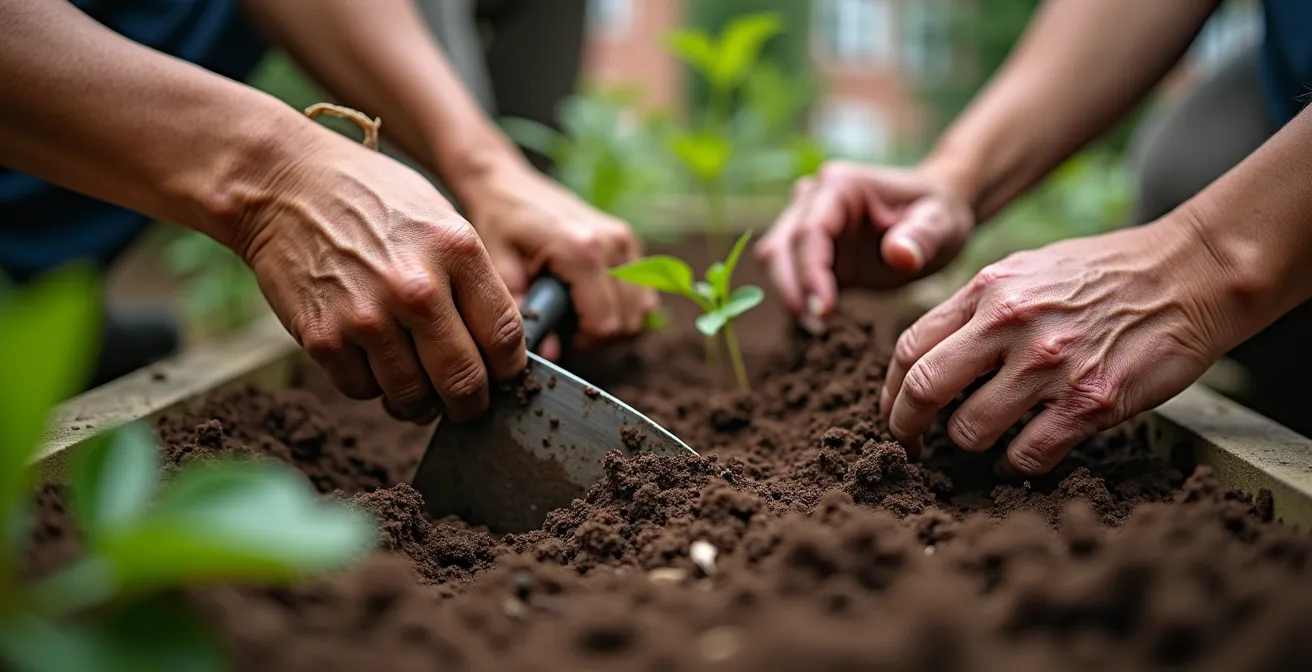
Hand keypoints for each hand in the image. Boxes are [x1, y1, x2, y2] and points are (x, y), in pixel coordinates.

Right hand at [233, 134, 525, 423]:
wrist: (287, 186)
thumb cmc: (373, 202)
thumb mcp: (442, 221)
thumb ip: (472, 281)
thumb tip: (497, 349)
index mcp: (458, 252)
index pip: (505, 338)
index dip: (509, 370)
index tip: (502, 377)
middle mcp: (417, 288)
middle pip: (464, 381)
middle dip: (471, 403)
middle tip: (467, 404)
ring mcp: (367, 317)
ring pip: (413, 397)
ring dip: (420, 403)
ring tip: (418, 386)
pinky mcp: (324, 338)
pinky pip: (363, 391)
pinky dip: (372, 386)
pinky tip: (372, 359)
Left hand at [457, 160, 656, 356]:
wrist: (506, 183)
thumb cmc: (499, 225)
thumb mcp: (499, 269)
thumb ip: (523, 313)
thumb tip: (550, 354)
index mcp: (583, 251)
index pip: (606, 325)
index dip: (583, 342)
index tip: (559, 333)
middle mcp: (614, 243)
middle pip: (628, 321)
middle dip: (599, 335)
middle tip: (566, 324)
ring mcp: (626, 239)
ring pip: (643, 309)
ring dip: (615, 320)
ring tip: (579, 311)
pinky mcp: (629, 239)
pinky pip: (644, 291)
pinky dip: (624, 303)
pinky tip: (593, 296)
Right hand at [755, 160, 974, 322]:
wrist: (934, 215)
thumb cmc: (938, 214)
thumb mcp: (941, 224)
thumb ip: (921, 238)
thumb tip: (898, 256)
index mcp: (841, 186)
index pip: (810, 231)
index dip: (810, 272)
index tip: (824, 310)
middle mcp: (813, 199)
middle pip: (781, 246)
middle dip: (792, 288)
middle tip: (818, 326)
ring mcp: (805, 222)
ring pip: (775, 259)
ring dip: (789, 294)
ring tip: (819, 327)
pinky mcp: (809, 250)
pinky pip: (787, 274)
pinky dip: (796, 298)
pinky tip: (821, 323)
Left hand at [879, 220, 1233, 475]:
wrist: (1187, 274)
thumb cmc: (1103, 273)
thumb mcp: (1026, 269)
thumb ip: (976, 308)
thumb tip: (931, 355)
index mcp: (988, 291)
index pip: (909, 348)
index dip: (889, 389)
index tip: (892, 411)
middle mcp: (1009, 325)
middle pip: (922, 389)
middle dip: (905, 427)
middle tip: (909, 445)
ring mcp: (1049, 365)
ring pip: (970, 430)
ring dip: (969, 445)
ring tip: (984, 440)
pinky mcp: (1089, 402)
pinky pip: (1027, 455)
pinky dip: (1016, 465)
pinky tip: (1022, 457)